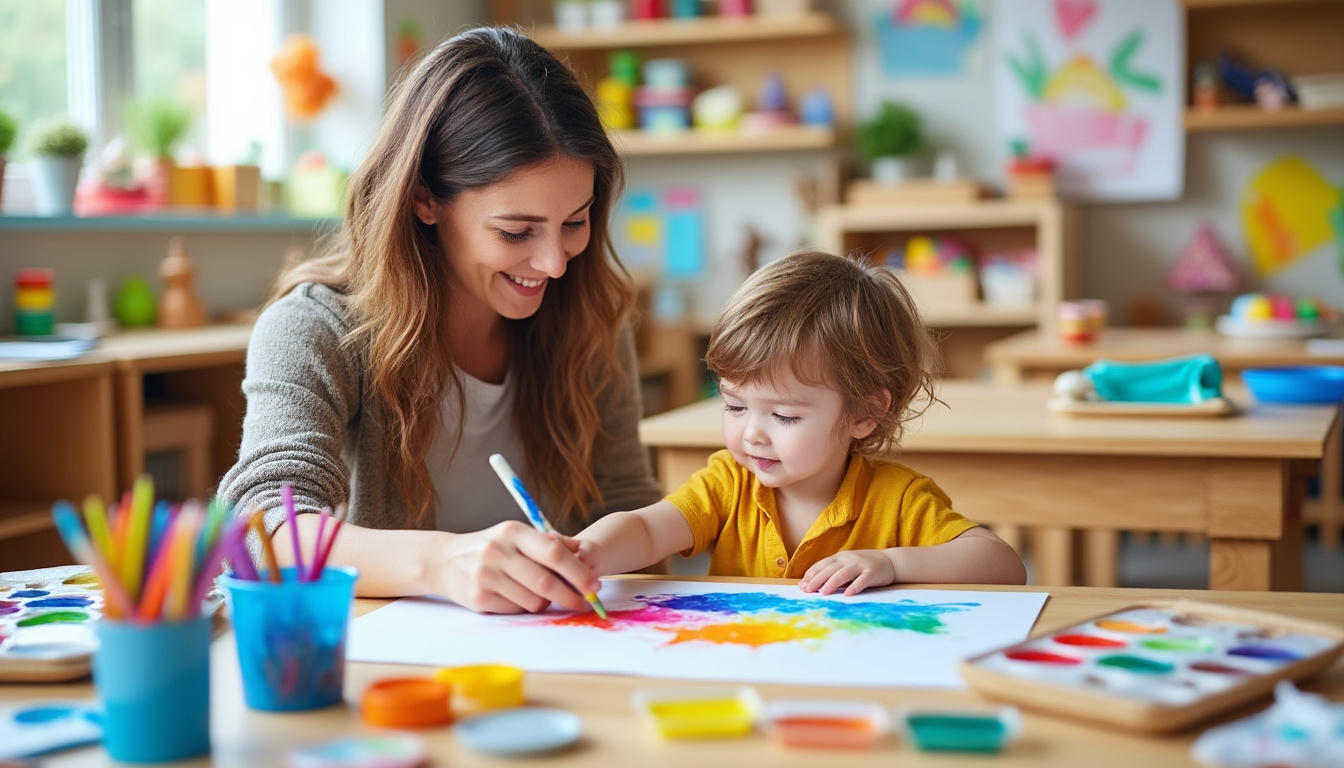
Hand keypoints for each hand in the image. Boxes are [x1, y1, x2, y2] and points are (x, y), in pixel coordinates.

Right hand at [428, 521, 600, 613]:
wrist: (444, 560)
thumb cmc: (492, 547)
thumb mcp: (517, 536)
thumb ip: (550, 544)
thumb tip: (584, 558)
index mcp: (512, 531)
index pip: (553, 553)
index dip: (578, 572)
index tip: (594, 585)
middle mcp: (497, 551)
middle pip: (545, 581)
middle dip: (571, 595)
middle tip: (585, 602)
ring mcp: (485, 575)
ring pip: (533, 600)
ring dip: (546, 603)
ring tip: (544, 596)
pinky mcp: (478, 598)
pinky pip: (516, 610)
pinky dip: (526, 607)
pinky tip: (520, 597)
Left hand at [799, 550, 896, 595]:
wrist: (890, 561)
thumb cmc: (864, 566)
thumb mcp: (847, 565)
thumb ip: (833, 572)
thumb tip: (814, 586)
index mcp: (840, 557)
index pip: (821, 565)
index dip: (811, 575)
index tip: (802, 586)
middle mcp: (848, 559)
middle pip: (829, 569)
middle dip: (816, 580)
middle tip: (807, 591)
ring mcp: (860, 565)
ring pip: (843, 573)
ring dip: (832, 583)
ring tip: (823, 593)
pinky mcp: (872, 573)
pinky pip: (862, 580)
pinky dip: (855, 586)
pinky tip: (848, 594)